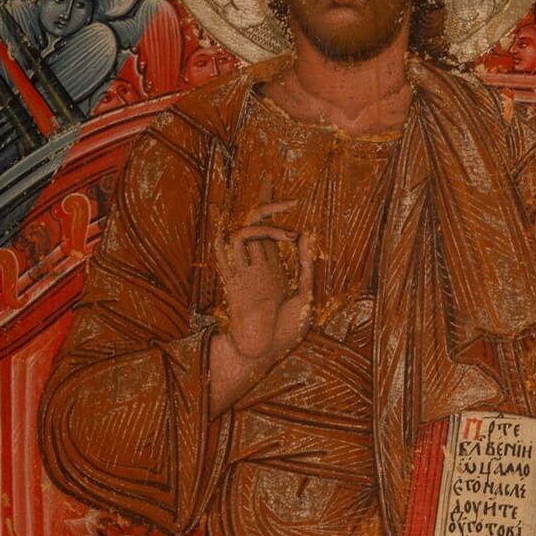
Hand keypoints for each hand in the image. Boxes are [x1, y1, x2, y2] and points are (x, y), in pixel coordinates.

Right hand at [213, 200, 313, 364]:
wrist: (263, 355)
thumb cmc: (285, 333)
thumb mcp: (305, 297)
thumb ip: (307, 266)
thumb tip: (309, 232)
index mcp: (273, 269)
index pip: (269, 228)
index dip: (269, 205)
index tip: (269, 180)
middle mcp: (257, 266)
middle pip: (255, 223)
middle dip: (264, 203)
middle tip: (278, 189)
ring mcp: (244, 272)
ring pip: (244, 233)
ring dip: (263, 225)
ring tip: (289, 233)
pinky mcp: (233, 283)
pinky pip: (226, 253)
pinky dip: (232, 236)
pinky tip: (248, 229)